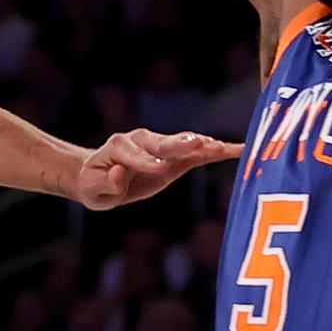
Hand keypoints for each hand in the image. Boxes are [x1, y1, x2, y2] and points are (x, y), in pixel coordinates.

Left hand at [78, 128, 240, 209]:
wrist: (99, 176)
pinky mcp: (176, 156)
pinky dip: (216, 151)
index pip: (134, 154)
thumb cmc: (94, 185)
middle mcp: (140, 140)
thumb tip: (121, 173)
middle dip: (180, 144)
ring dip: (203, 146)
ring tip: (223, 147)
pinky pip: (197, 153)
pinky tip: (238, 150)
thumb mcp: (93, 190)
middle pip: (162, 142)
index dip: (146, 161)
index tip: (160, 167)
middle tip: (198, 144)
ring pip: (183, 144)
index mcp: (118, 147)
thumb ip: (108, 183)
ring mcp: (160, 145)